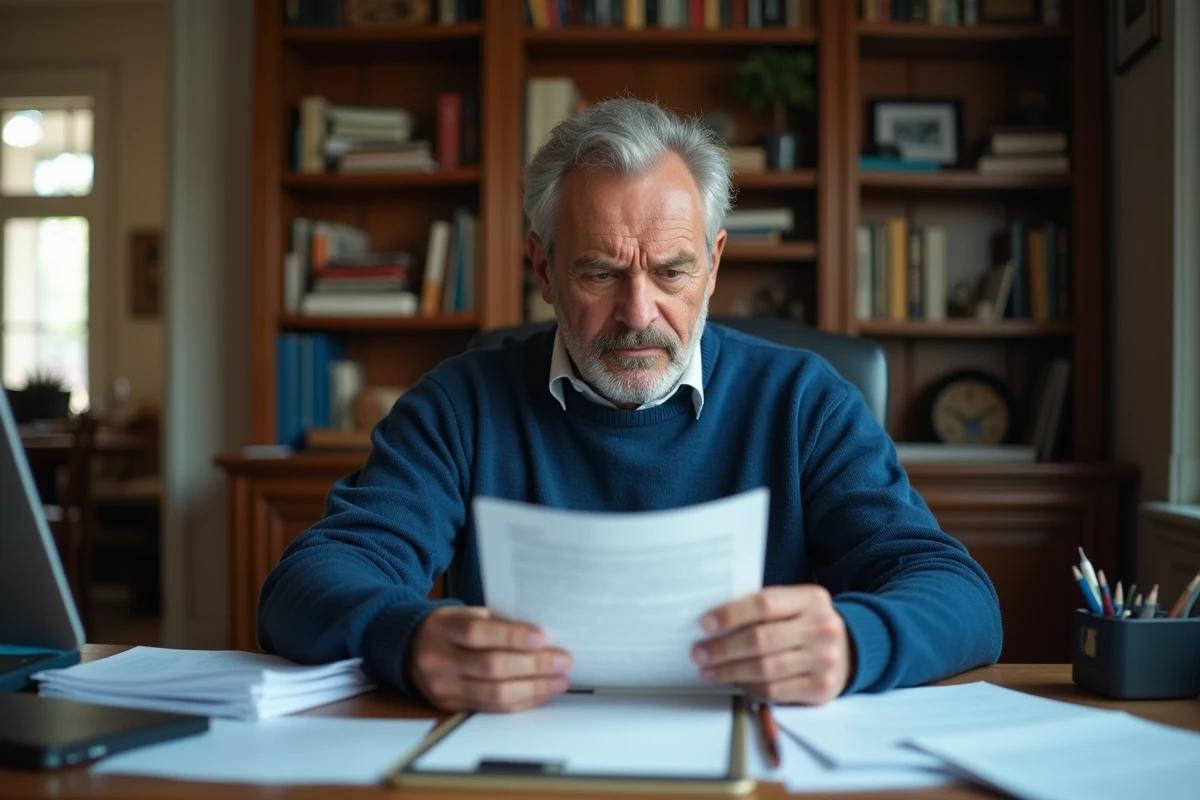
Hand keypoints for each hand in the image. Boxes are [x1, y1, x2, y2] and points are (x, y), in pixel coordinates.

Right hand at [407, 606, 572, 712]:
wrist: (408, 648)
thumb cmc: (447, 627)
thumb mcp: (465, 613)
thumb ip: (496, 622)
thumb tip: (541, 635)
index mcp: (443, 628)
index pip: (478, 633)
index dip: (512, 637)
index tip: (542, 637)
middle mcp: (439, 660)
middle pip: (491, 667)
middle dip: (533, 665)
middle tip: (562, 660)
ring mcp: (443, 687)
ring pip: (494, 694)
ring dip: (534, 688)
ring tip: (559, 680)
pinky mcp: (450, 706)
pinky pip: (492, 708)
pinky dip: (521, 701)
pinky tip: (540, 692)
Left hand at [691, 586, 852, 704]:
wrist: (853, 650)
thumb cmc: (809, 624)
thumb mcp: (796, 605)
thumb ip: (764, 609)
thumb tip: (714, 622)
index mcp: (811, 599)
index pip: (765, 604)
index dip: (731, 614)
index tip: (705, 624)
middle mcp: (821, 628)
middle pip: (761, 640)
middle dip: (723, 649)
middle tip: (699, 653)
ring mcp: (824, 660)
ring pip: (765, 669)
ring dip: (730, 671)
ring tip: (709, 670)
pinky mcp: (822, 688)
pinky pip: (775, 691)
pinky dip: (750, 687)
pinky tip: (736, 682)